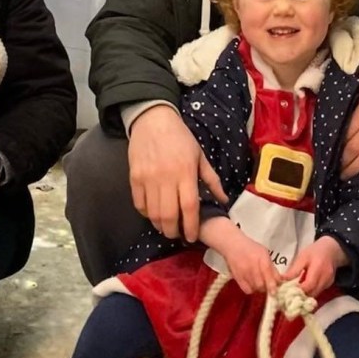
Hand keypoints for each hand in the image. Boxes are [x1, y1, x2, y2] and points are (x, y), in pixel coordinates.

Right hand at [127, 105, 226, 241]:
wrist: (152, 120)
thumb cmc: (180, 137)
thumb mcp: (200, 156)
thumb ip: (212, 180)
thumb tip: (223, 200)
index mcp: (185, 172)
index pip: (189, 207)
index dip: (191, 226)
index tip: (192, 237)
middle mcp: (166, 178)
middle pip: (169, 215)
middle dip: (174, 231)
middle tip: (178, 235)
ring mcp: (148, 178)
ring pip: (153, 213)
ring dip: (160, 225)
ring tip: (167, 228)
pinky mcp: (134, 177)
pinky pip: (139, 203)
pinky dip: (146, 214)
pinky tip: (153, 214)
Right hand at [202, 219, 279, 295]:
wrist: (232, 244)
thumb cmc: (251, 248)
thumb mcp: (264, 253)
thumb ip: (271, 267)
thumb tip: (279, 281)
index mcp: (262, 259)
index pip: (270, 276)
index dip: (274, 285)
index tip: (276, 289)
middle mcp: (252, 267)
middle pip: (262, 285)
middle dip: (266, 287)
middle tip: (267, 284)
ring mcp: (244, 273)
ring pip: (255, 289)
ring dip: (259, 288)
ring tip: (259, 282)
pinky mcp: (237, 277)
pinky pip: (247, 290)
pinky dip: (251, 289)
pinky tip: (252, 284)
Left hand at [284, 237, 345, 296]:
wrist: (331, 250)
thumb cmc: (314, 252)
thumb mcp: (302, 257)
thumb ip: (294, 270)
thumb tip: (283, 279)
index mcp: (317, 268)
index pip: (308, 285)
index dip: (298, 290)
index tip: (288, 291)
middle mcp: (325, 277)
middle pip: (312, 293)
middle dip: (301, 295)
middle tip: (290, 293)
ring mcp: (328, 282)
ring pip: (316, 294)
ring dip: (306, 294)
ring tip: (296, 290)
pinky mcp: (329, 284)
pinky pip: (319, 291)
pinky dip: (311, 291)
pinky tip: (305, 287)